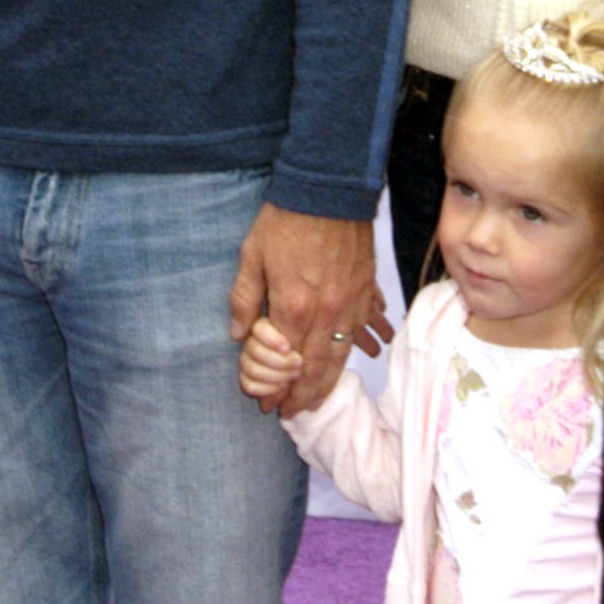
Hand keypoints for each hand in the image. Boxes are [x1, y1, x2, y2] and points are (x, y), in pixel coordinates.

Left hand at [227, 205, 386, 415]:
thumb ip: (245, 299)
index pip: (282, 361)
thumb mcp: (252, 256)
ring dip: (327, 383)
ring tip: (316, 401)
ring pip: (340, 357)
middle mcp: (325, 313)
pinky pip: (359, 332)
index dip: (275, 387)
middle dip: (303, 396)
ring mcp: (348, 305)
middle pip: (315, 368)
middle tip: (293, 414)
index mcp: (293, 306)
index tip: (267, 405)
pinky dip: (353, 354)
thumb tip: (239, 336)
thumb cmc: (285, 220)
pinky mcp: (364, 292)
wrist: (329, 190)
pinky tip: (346, 364)